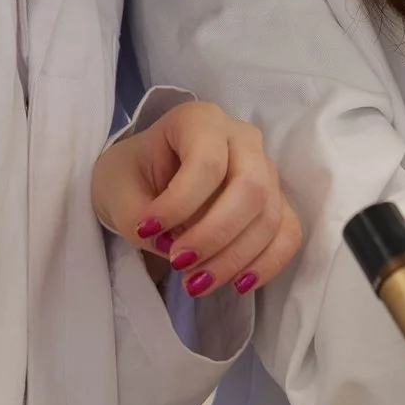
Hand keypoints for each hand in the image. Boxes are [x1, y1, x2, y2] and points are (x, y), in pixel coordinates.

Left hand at [91, 99, 300, 297]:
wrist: (143, 179)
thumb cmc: (130, 176)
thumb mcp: (117, 191)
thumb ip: (139, 217)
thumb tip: (176, 245)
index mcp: (199, 120)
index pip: (207, 162)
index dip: (180, 204)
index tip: (147, 231)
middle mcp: (241, 138)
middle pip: (251, 188)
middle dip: (215, 235)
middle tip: (179, 264)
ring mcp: (265, 168)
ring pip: (270, 216)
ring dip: (234, 258)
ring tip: (195, 283)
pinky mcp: (276, 200)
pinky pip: (288, 234)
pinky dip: (267, 263)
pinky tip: (238, 284)